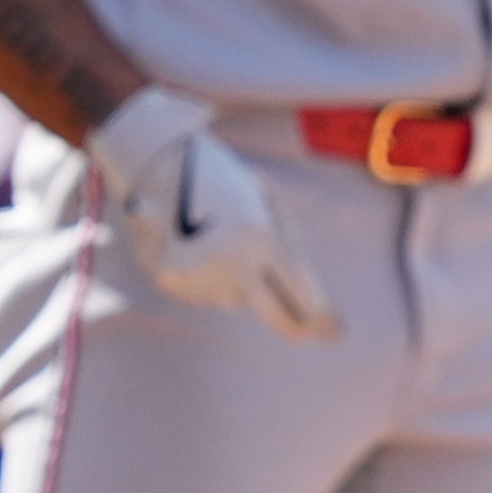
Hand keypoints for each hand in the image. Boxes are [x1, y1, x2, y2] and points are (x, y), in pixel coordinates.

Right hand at [88, 87, 333, 338]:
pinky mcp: (170, 280)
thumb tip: (307, 284)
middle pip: (273, 313)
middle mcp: (232, 263)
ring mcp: (200, 274)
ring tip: (222, 243)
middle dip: (293, 325)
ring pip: (235, 301)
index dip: (321, 316)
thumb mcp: (264, 196)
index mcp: (262, 238)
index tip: (335, 332)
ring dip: (240, 285)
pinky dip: (208, 280)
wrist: (157, 160)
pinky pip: (204, 295)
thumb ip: (289, 239)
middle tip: (308, 332)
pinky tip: (198, 248)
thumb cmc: (221, 174)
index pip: (300, 292)